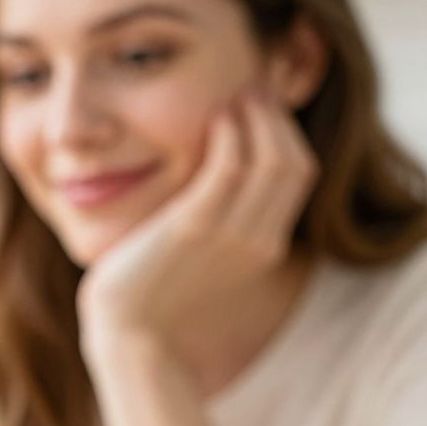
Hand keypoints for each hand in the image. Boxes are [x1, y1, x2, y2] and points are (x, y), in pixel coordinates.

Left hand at [78, 89, 317, 350]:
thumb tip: (217, 181)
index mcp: (264, 250)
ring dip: (256, 118)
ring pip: (270, 159)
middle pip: (293, 163)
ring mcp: (229, 236)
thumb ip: (219, 220)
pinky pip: (228, 166)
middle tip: (252, 91)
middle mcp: (257, 242)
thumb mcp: (199, 256)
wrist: (128, 333)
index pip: (298, 175)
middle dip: (277, 119)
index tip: (262, 110)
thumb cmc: (152, 293)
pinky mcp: (193, 228)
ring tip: (236, 96)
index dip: (285, 135)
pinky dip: (229, 134)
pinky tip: (215, 118)